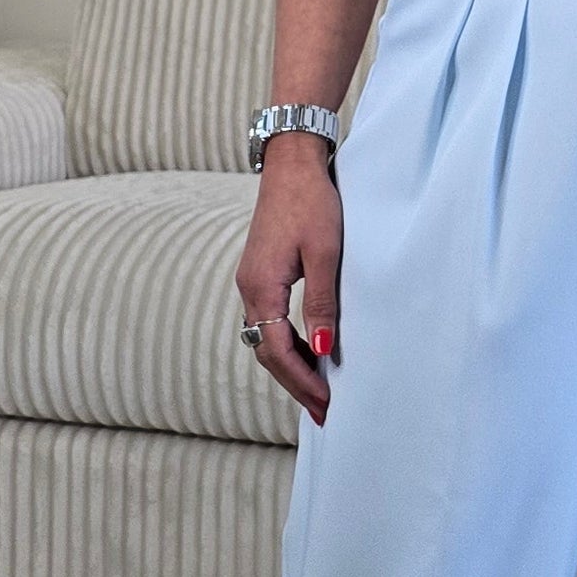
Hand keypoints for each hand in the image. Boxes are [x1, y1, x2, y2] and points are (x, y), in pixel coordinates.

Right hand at [235, 150, 341, 425]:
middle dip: (295, 384)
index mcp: (260, 286)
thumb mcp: (326, 253)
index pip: (277, 351)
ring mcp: (252, 281)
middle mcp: (249, 288)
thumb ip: (323, 303)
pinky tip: (310, 353)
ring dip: (291, 367)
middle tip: (325, 412)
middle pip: (267, 353)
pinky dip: (288, 344)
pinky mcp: (261, 274)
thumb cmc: (312, 203)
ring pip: (266, 339)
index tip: (327, 403)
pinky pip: (270, 322)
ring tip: (320, 391)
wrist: (292, 163)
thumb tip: (324, 351)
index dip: (302, 381)